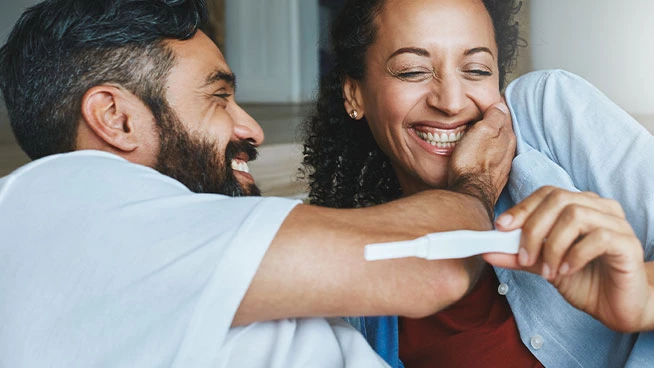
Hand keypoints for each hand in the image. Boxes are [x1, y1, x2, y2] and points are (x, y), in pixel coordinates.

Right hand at [448, 102, 515, 218]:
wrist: (469, 194)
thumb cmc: (471, 163)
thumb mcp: (481, 132)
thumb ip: (493, 117)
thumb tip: (501, 105)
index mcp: (507, 136)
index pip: (505, 115)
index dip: (496, 107)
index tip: (488, 102)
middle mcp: (509, 151)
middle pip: (504, 131)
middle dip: (496, 123)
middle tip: (484, 115)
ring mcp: (503, 166)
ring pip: (500, 146)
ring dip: (493, 140)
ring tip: (482, 134)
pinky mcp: (494, 178)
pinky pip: (494, 160)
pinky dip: (489, 154)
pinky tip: (482, 155)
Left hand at [485, 186, 651, 331]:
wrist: (617, 307)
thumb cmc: (583, 280)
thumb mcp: (543, 267)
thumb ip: (518, 256)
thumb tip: (487, 251)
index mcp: (579, 205)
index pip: (547, 193)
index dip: (523, 208)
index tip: (501, 228)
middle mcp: (599, 208)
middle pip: (559, 200)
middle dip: (533, 229)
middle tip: (525, 258)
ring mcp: (616, 223)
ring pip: (576, 216)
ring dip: (553, 246)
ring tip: (548, 271)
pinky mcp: (628, 243)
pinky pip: (598, 238)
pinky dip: (574, 255)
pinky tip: (566, 271)